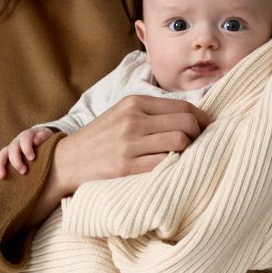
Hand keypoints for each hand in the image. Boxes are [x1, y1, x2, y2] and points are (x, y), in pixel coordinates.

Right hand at [0, 127, 56, 179]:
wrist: (39, 139)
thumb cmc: (45, 140)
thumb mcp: (47, 135)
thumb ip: (43, 137)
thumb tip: (36, 141)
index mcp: (26, 135)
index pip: (24, 139)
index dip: (27, 148)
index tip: (32, 158)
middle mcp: (16, 142)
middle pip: (12, 149)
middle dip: (16, 160)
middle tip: (23, 171)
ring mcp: (9, 150)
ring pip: (2, 155)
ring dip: (1, 165)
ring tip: (2, 176)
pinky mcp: (5, 158)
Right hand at [51, 95, 209, 195]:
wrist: (66, 161)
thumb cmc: (100, 139)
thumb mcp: (121, 114)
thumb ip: (151, 113)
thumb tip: (192, 118)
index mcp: (134, 102)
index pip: (183, 106)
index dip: (202, 119)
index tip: (205, 130)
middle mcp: (133, 119)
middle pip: (186, 122)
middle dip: (199, 135)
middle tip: (198, 146)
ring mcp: (129, 144)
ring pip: (180, 141)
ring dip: (189, 151)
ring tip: (185, 158)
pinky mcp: (126, 167)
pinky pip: (165, 163)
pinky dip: (174, 166)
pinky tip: (171, 169)